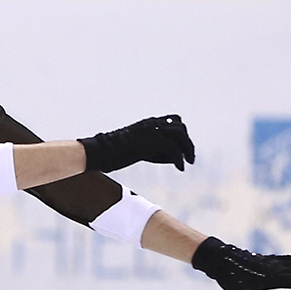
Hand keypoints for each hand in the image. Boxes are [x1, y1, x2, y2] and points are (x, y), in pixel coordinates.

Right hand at [80, 115, 194, 173]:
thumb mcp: (136, 149)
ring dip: (188, 149)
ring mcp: (151, 130)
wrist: (99, 152)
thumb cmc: (113, 154)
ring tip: (188, 163)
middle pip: (180, 126)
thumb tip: (172, 158)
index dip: (182, 134)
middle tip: (190, 159)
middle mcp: (151, 124)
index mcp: (148, 124)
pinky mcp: (151, 141)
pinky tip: (180, 169)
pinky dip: (180, 159)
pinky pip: (173, 148)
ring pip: (180, 134)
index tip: (183, 149)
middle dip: (188, 142)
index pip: (174, 120)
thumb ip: (153, 150)